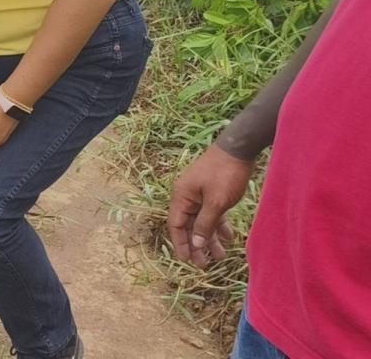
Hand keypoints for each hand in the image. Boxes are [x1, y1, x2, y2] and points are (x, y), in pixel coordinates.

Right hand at [166, 143, 254, 267]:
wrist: (239, 149)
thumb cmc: (225, 174)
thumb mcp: (216, 202)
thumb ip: (205, 224)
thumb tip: (196, 244)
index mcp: (182, 197)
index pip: (176, 225)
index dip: (181, 244)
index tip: (188, 261)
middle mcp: (187, 196)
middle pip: (188, 225)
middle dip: (197, 245)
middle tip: (204, 265)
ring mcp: (200, 194)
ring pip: (202, 221)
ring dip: (210, 238)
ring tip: (221, 256)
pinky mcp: (212, 192)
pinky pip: (212, 213)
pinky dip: (219, 225)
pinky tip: (229, 237)